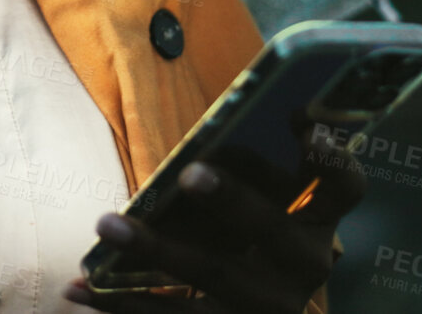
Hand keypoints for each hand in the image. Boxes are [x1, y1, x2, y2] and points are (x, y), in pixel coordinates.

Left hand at [62, 136, 363, 312]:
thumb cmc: (244, 236)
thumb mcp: (258, 206)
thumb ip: (242, 173)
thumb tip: (198, 143)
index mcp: (318, 221)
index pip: (345, 187)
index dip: (332, 159)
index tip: (304, 125)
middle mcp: (302, 265)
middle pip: (274, 230)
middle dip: (233, 200)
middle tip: (190, 173)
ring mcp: (265, 307)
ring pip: (212, 276)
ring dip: (157, 250)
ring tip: (108, 224)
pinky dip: (116, 303)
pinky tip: (76, 286)